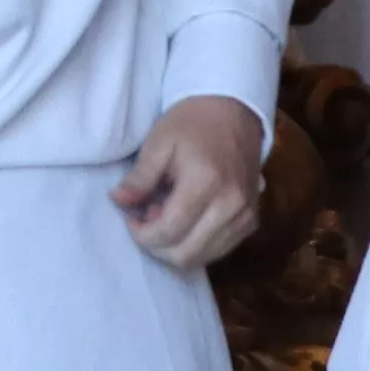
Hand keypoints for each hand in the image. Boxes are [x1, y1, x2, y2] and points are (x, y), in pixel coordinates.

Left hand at [113, 94, 269, 271]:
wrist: (233, 112)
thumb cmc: (192, 123)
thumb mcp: (159, 142)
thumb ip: (140, 176)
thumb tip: (118, 202)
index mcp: (207, 182)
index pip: (169, 231)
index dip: (142, 234)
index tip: (131, 218)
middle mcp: (232, 205)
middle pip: (185, 254)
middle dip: (157, 245)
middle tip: (146, 218)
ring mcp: (245, 216)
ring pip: (201, 258)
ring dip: (176, 247)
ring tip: (166, 217)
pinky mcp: (251, 222)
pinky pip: (219, 251)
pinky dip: (196, 245)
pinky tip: (186, 221)